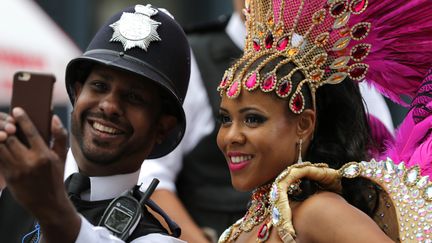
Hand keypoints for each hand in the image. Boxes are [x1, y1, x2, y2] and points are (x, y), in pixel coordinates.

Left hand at [0, 108, 79, 242]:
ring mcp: (17, 170)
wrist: (47, 203)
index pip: (30, 132)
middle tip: (4, 119)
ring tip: (0, 129)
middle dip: (5, 126)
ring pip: (0, 147)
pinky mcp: (8, 176)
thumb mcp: (62, 157)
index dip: (22, 119)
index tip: (16, 110)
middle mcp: (29, 162)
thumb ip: (59, 136)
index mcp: (44, 155)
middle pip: (10, 138)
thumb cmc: (55, 177)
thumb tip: (54, 118)